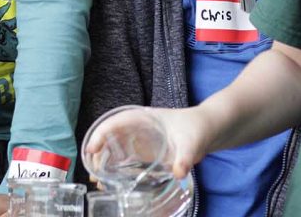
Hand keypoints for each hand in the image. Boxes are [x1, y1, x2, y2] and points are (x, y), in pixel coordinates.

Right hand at [84, 106, 211, 180]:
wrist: (209, 129)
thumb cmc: (198, 128)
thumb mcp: (191, 142)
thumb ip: (185, 158)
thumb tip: (179, 173)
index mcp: (144, 118)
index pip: (115, 122)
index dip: (101, 134)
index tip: (92, 149)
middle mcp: (138, 128)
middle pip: (110, 137)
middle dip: (98, 153)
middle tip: (94, 173)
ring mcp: (141, 140)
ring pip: (115, 148)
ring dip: (104, 162)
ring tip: (99, 181)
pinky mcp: (146, 151)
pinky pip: (125, 158)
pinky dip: (115, 168)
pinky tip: (112, 182)